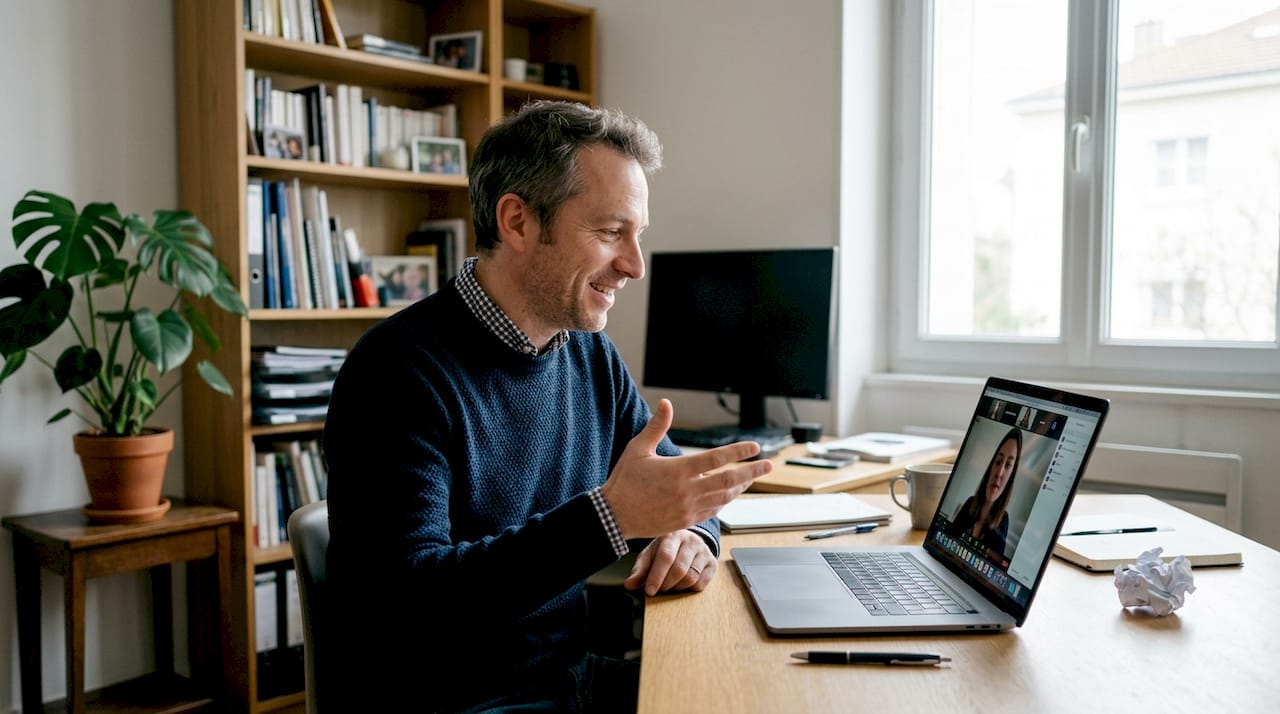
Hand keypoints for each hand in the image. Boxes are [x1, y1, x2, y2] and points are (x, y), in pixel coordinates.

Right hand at [599, 398, 772, 538]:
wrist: (613, 516)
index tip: (754, 447)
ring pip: (724, 497)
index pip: (716, 459)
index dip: (738, 452)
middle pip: (728, 481)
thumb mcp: (638, 449)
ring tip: (752, 477)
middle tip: (768, 465)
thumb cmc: (625, 480)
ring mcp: (688, 509)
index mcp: (677, 471)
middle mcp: (686, 491)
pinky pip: (713, 511)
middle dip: (752, 472)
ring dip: (741, 487)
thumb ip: (656, 426)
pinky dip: (725, 501)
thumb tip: (667, 403)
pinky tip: (731, 494)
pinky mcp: (685, 521)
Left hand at [625, 530, 715, 595]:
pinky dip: (689, 589)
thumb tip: (628, 585)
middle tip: (659, 589)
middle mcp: (691, 540)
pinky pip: (701, 583)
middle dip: (666, 585)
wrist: (686, 542)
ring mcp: (704, 551)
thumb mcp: (650, 556)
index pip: (665, 557)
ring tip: (669, 586)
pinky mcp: (712, 562)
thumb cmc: (664, 550)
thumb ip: (639, 570)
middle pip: (679, 570)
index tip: (649, 591)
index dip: (656, 576)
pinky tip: (682, 584)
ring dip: (677, 588)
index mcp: (672, 535)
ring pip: (691, 578)